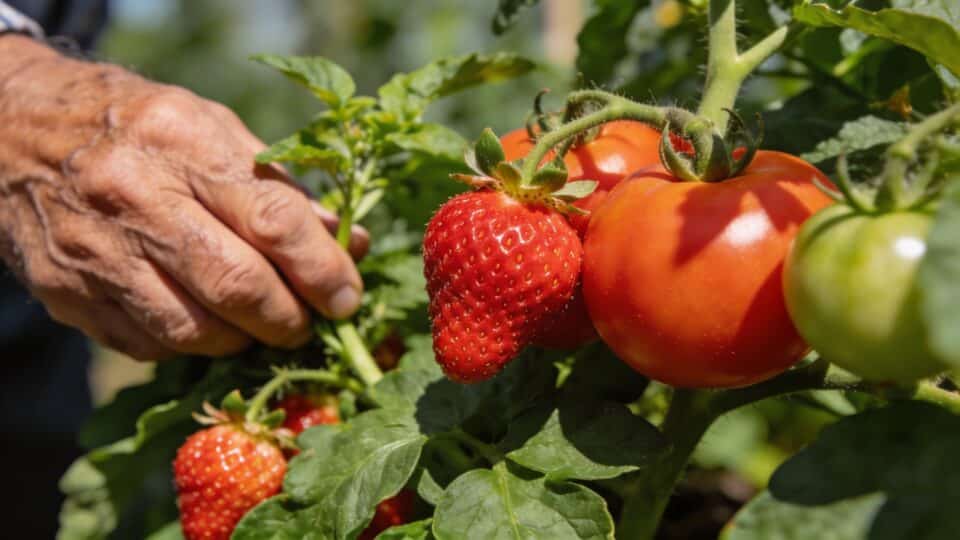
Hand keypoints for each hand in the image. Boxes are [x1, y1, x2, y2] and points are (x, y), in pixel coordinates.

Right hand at [0, 35, 366, 359]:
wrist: (13, 132)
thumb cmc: (137, 129)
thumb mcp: (211, 129)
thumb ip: (280, 188)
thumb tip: (347, 245)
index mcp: (182, 141)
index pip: (274, 218)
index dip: (322, 269)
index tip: (347, 296)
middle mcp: (134, 195)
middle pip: (236, 285)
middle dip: (289, 319)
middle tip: (308, 323)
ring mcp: (94, 250)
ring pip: (193, 330)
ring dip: (243, 340)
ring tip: (259, 324)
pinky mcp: (67, 293)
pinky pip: (148, 344)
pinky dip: (190, 344)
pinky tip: (204, 322)